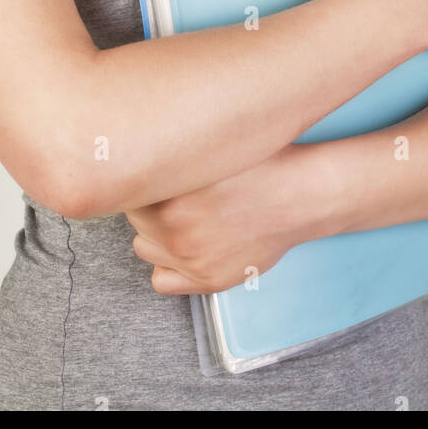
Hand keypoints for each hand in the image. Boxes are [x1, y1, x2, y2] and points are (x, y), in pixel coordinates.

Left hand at [125, 143, 317, 294]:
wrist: (299, 195)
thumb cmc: (260, 164)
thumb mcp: (209, 148)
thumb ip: (169, 153)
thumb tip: (131, 148)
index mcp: (171, 194)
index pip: (128, 191)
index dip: (141, 179)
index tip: (152, 174)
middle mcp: (176, 229)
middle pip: (134, 218)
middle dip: (148, 203)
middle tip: (172, 192)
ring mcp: (191, 259)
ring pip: (143, 248)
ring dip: (155, 233)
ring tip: (181, 216)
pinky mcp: (208, 280)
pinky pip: (161, 281)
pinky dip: (167, 266)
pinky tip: (184, 245)